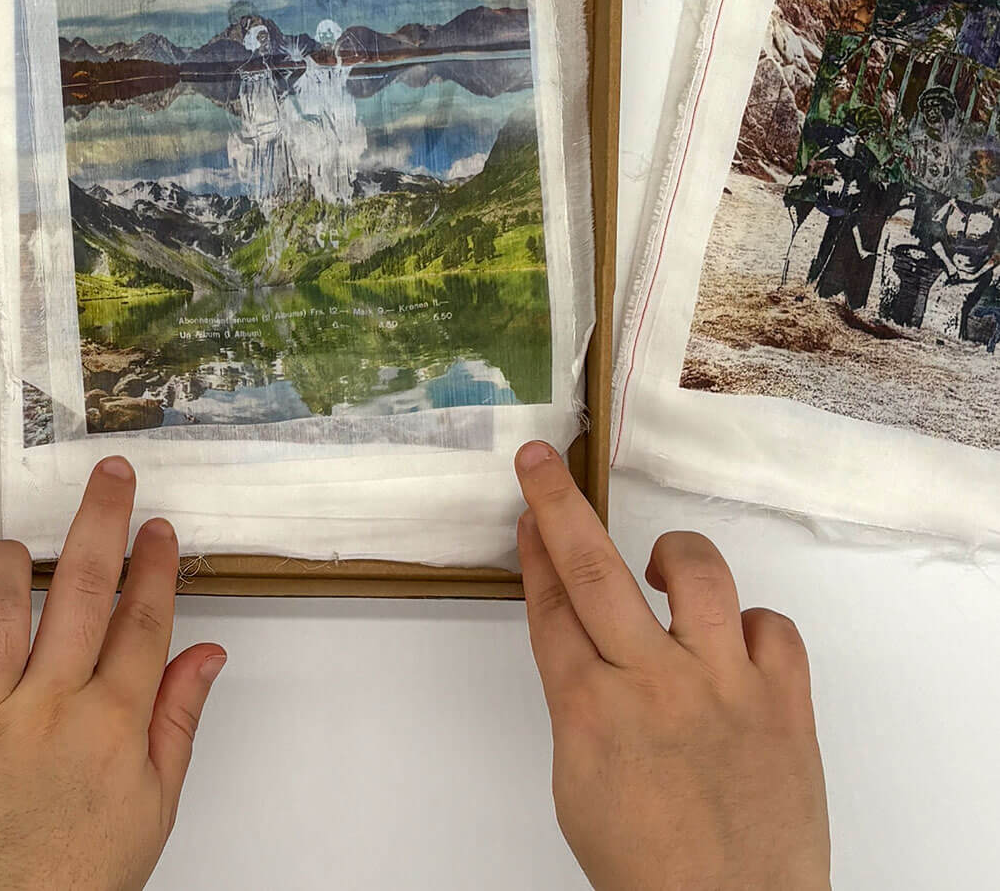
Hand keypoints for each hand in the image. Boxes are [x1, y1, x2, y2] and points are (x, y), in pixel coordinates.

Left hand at [0, 457, 225, 890]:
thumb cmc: (75, 883)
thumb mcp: (152, 809)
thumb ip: (177, 722)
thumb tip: (205, 655)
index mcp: (111, 725)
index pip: (142, 617)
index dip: (152, 563)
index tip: (155, 526)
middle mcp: (50, 709)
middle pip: (81, 588)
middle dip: (101, 519)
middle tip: (110, 474)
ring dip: (8, 562)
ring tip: (17, 550)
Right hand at [514, 441, 829, 890]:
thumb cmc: (648, 866)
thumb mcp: (579, 780)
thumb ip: (581, 700)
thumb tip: (586, 640)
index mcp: (589, 711)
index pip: (551, 605)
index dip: (536, 551)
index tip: (529, 513)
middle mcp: (653, 686)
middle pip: (593, 570)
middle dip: (559, 506)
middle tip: (542, 463)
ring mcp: (724, 689)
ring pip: (699, 576)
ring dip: (674, 552)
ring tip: (664, 563)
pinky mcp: (784, 704)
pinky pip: (773, 627)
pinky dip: (751, 623)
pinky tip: (733, 641)